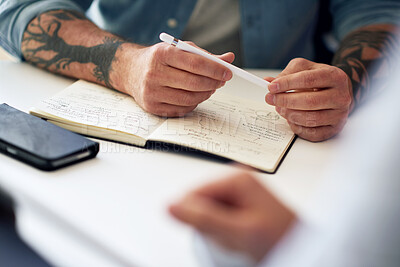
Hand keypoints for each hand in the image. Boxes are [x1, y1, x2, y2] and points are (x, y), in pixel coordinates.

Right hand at [114, 42, 233, 116]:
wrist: (131, 71)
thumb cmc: (159, 59)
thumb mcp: (179, 50)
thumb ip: (203, 55)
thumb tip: (229, 59)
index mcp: (162, 54)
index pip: (195, 63)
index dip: (215, 69)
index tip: (228, 72)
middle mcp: (154, 73)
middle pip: (193, 83)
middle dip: (213, 83)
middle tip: (222, 81)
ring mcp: (151, 92)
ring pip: (189, 98)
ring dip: (205, 94)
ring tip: (210, 88)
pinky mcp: (152, 106)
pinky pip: (181, 108)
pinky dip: (194, 103)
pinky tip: (196, 95)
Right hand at [169, 172, 294, 260]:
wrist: (300, 247)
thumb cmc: (280, 238)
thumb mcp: (239, 232)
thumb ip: (204, 219)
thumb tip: (171, 206)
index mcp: (236, 178)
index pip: (193, 193)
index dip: (194, 217)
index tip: (211, 234)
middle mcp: (237, 179)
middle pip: (201, 202)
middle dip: (209, 224)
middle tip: (230, 238)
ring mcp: (240, 190)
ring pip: (209, 211)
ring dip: (217, 229)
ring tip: (238, 239)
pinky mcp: (241, 202)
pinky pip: (220, 216)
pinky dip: (224, 230)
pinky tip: (240, 237)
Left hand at [265, 58, 352, 141]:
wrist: (339, 91)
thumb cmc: (320, 80)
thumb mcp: (305, 68)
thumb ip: (287, 73)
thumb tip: (268, 82)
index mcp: (335, 76)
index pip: (308, 80)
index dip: (287, 84)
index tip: (271, 87)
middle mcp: (341, 96)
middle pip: (309, 101)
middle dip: (285, 101)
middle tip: (270, 99)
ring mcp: (339, 114)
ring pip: (310, 119)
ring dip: (289, 114)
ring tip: (280, 108)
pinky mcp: (334, 129)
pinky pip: (312, 133)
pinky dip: (297, 127)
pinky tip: (291, 119)